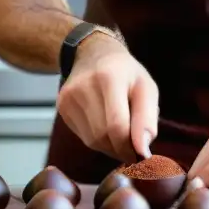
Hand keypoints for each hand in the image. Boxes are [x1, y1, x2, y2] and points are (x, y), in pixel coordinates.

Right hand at [56, 33, 158, 162]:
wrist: (93, 54)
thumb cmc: (126, 73)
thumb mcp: (146, 88)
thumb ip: (147, 119)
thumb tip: (142, 152)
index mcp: (109, 77)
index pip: (117, 126)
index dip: (130, 147)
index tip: (141, 154)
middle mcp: (84, 86)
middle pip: (103, 136)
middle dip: (121, 148)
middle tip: (133, 146)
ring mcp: (68, 97)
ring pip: (92, 141)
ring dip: (110, 146)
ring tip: (120, 134)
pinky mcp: (62, 106)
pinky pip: (83, 136)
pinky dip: (98, 140)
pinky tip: (105, 126)